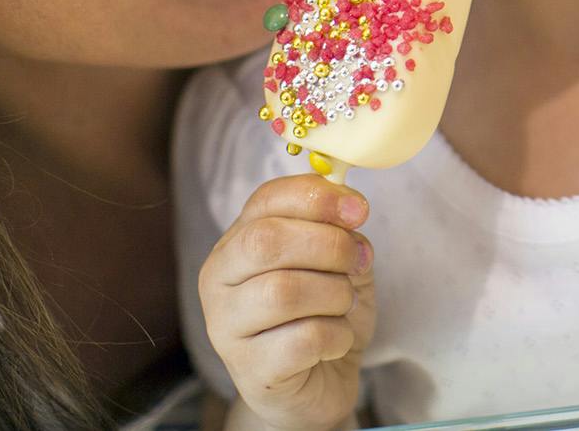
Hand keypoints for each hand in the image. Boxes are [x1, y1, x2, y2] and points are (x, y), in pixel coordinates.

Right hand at [200, 174, 377, 430]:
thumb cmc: (323, 313)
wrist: (321, 381)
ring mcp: (227, 328)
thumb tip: (351, 210)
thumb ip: (339, 232)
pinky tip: (335, 340)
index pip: (265, 200)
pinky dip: (336, 335)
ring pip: (284, 291)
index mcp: (236, 243)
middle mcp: (219, 282)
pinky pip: (303, 339)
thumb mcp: (337, 262)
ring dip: (335, 293)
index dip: (317, 197)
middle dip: (328, 245)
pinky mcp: (250, 371)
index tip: (359, 209)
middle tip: (358, 262)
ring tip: (343, 305)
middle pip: (265, 241)